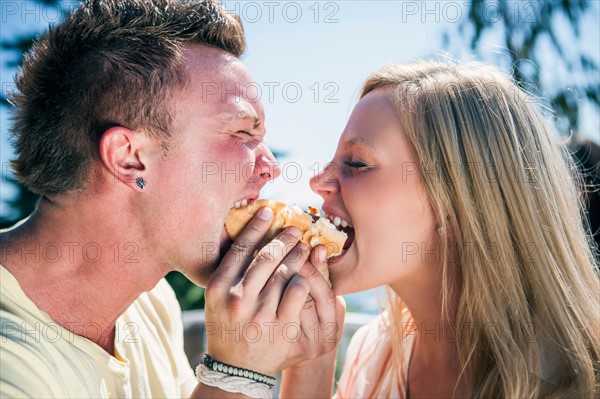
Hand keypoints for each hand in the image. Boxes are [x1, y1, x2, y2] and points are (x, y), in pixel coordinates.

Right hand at [204, 206, 340, 375]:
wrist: (236, 366)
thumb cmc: (227, 323)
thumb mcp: (216, 298)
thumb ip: (228, 270)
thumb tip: (249, 233)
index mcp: (217, 287)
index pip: (240, 248)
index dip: (256, 227)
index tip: (268, 212)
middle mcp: (236, 299)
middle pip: (266, 257)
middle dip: (285, 239)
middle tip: (295, 230)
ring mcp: (260, 314)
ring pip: (285, 272)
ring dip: (298, 255)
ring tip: (304, 248)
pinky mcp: (281, 326)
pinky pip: (298, 291)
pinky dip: (304, 278)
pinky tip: (306, 273)